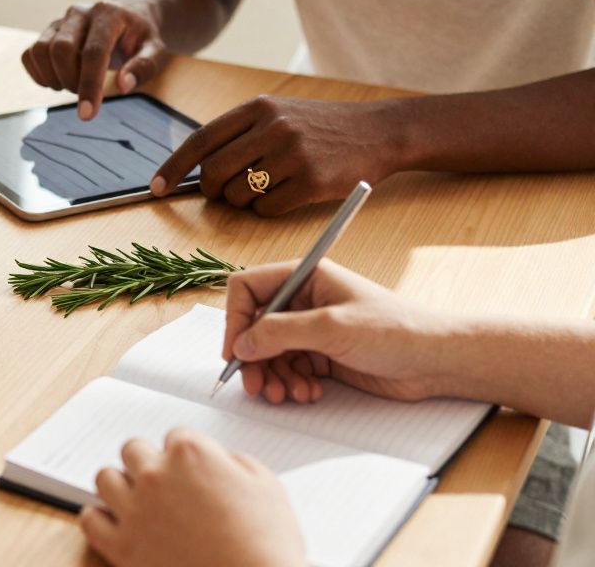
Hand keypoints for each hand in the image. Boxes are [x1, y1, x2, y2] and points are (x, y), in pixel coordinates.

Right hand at [21, 0, 164, 120]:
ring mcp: (60, 21)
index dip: (88, 85)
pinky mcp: (48, 32)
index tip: (87, 115)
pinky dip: (39, 74)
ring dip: (53, 78)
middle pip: (60, 49)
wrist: (127, 17)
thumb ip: (144, 67)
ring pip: (40, 51)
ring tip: (72, 85)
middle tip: (84, 93)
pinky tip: (58, 80)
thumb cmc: (141, 39)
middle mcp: (80, 12)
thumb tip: (123, 86)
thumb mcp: (156, 51)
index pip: (93, 52)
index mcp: (109, 14)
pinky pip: (29, 54)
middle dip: (70, 81)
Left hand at [81, 431, 304, 566]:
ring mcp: (135, 510)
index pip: (175, 436)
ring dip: (120, 485)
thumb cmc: (268, 543)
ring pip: (105, 478)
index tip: (192, 470)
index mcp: (190, 454)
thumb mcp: (267, 487)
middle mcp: (156, 475)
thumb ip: (235, 462)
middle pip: (133, 450)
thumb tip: (218, 460)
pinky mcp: (122, 546)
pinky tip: (118, 525)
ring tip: (136, 500)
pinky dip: (101, 519)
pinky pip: (90, 519)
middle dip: (148, 462)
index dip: (186, 455)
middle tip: (163, 483)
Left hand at [151, 96, 404, 215]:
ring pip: (239, 196)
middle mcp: (272, 127)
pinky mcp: (311, 181)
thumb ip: (239, 132)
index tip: (157, 188)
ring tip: (267, 188)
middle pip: (214, 173)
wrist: (378, 131)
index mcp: (258, 107)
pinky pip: (267, 210)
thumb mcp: (278, 112)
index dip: (173, 167)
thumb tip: (195, 167)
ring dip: (243, 202)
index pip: (200, 140)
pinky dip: (268, 210)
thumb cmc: (320, 127)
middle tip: (225, 193)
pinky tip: (287, 195)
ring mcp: (293, 154)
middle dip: (212, 191)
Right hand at [224, 260, 451, 403]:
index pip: (248, 288)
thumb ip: (280, 332)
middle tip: (255, 385)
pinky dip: (292, 384)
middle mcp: (304, 300)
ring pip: (270, 352)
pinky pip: (290, 369)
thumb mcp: (332, 327)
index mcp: (305, 276)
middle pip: (255, 326)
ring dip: (272, 376)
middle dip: (253, 358)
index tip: (235, 351)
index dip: (236, 319)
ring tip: (286, 395)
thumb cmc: (396, 330)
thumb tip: (242, 344)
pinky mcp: (323, 355)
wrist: (437, 361)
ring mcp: (313, 329)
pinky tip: (307, 394)